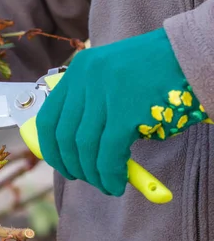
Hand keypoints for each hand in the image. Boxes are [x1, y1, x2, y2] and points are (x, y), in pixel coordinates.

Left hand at [36, 28, 207, 195]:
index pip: (48, 118)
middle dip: (72, 165)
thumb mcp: (112, 80)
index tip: (60, 164)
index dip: (50, 148)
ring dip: (93, 174)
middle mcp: (86, 78)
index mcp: (79, 69)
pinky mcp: (126, 111)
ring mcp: (105, 93)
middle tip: (86, 178)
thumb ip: (91, 107)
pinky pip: (109, 153)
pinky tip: (117, 184)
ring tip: (106, 185)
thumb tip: (74, 150)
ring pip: (85, 147)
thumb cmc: (155, 73)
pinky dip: (110, 174)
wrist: (193, 55)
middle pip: (64, 136)